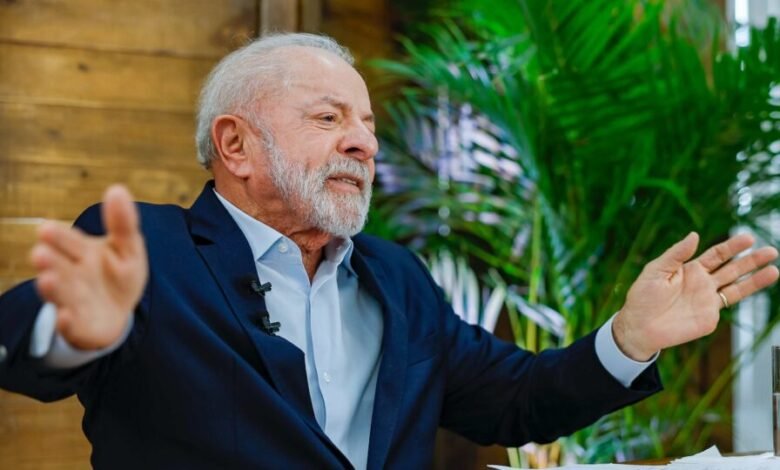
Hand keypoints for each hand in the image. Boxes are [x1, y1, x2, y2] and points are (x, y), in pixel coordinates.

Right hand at [30, 185, 147, 349]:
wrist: (117, 313)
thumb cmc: (119, 275)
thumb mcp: (128, 247)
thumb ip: (123, 222)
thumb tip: (117, 188)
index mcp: (80, 252)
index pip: (67, 241)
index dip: (58, 237)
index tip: (46, 229)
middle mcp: (69, 274)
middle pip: (57, 266)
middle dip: (49, 260)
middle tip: (41, 254)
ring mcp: (71, 300)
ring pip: (59, 293)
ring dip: (52, 287)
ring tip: (48, 279)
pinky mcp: (77, 325)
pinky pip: (70, 325)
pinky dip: (66, 322)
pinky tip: (65, 317)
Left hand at [613, 232, 778, 360]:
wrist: (638, 327)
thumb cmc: (642, 297)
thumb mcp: (656, 271)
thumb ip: (676, 254)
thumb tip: (694, 235)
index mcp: (690, 269)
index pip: (717, 255)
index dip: (732, 246)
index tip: (748, 238)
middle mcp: (703, 283)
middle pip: (732, 269)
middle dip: (752, 260)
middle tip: (771, 251)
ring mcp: (708, 301)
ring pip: (736, 287)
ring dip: (755, 280)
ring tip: (774, 270)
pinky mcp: (709, 318)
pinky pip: (726, 306)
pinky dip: (740, 298)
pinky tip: (750, 288)